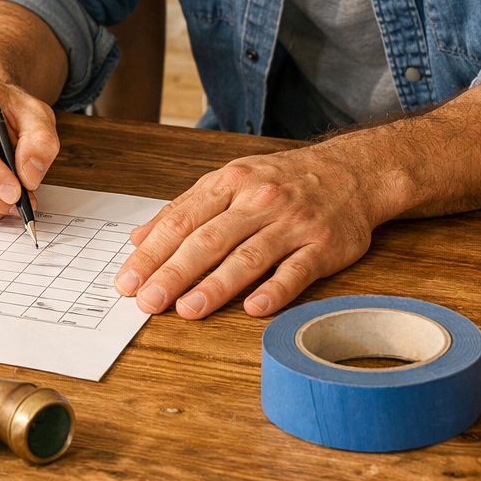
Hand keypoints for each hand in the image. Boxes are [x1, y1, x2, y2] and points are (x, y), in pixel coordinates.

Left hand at [114, 146, 391, 318]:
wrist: (352, 171)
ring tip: (188, 309)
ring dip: (217, 285)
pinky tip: (254, 307)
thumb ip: (183, 209)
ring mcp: (292, 223)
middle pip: (209, 240)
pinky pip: (297, 270)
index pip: (181, 220)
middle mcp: (258, 200)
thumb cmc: (281, 180)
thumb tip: (137, 239)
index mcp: (229, 182)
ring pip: (249, 256)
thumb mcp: (229, 180)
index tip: (128, 281)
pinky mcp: (324, 245)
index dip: (152, 253)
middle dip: (174, 273)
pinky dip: (276, 289)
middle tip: (148, 301)